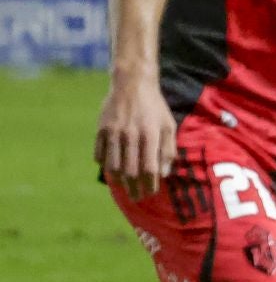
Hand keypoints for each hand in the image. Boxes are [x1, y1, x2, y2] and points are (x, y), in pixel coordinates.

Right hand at [95, 74, 176, 200]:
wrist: (132, 84)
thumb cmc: (154, 108)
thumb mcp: (169, 126)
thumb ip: (168, 150)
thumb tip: (163, 174)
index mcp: (150, 134)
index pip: (149, 168)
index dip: (150, 184)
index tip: (151, 192)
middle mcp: (131, 135)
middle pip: (130, 170)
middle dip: (134, 188)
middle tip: (137, 197)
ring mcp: (113, 132)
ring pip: (113, 165)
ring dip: (118, 181)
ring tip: (124, 187)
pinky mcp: (100, 129)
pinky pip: (99, 154)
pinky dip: (104, 165)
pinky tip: (112, 170)